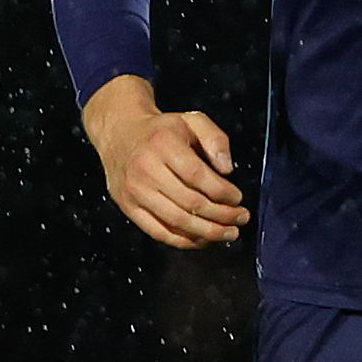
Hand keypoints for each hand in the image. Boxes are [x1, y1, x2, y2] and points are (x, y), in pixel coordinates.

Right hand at [81, 75, 248, 248]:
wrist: (120, 133)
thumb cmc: (162, 130)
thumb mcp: (192, 120)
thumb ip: (215, 139)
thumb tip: (227, 170)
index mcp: (163, 144)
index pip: (198, 176)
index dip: (222, 192)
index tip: (239, 198)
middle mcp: (146, 169)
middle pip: (190, 202)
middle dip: (221, 216)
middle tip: (241, 219)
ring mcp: (135, 191)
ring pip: (176, 221)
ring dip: (207, 232)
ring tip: (228, 233)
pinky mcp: (128, 207)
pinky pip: (158, 232)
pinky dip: (183, 241)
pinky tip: (202, 239)